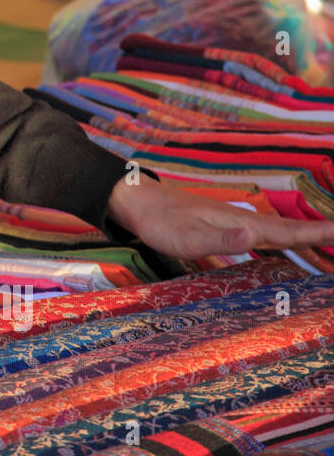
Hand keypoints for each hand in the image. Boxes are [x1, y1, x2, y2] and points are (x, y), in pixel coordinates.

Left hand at [106, 174, 333, 261]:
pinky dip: (284, 243)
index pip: (290, 231)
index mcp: (243, 224)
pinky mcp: (226, 228)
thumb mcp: (187, 237)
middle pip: (293, 233)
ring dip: (307, 242)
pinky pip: (265, 238)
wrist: (140, 203)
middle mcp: (246, 222)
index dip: (321, 234)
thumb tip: (254, 235)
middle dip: (323, 239)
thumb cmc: (162, 222)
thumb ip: (221, 239)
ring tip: (330, 252)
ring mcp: (237, 224)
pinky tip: (286, 249)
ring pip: (281, 234)